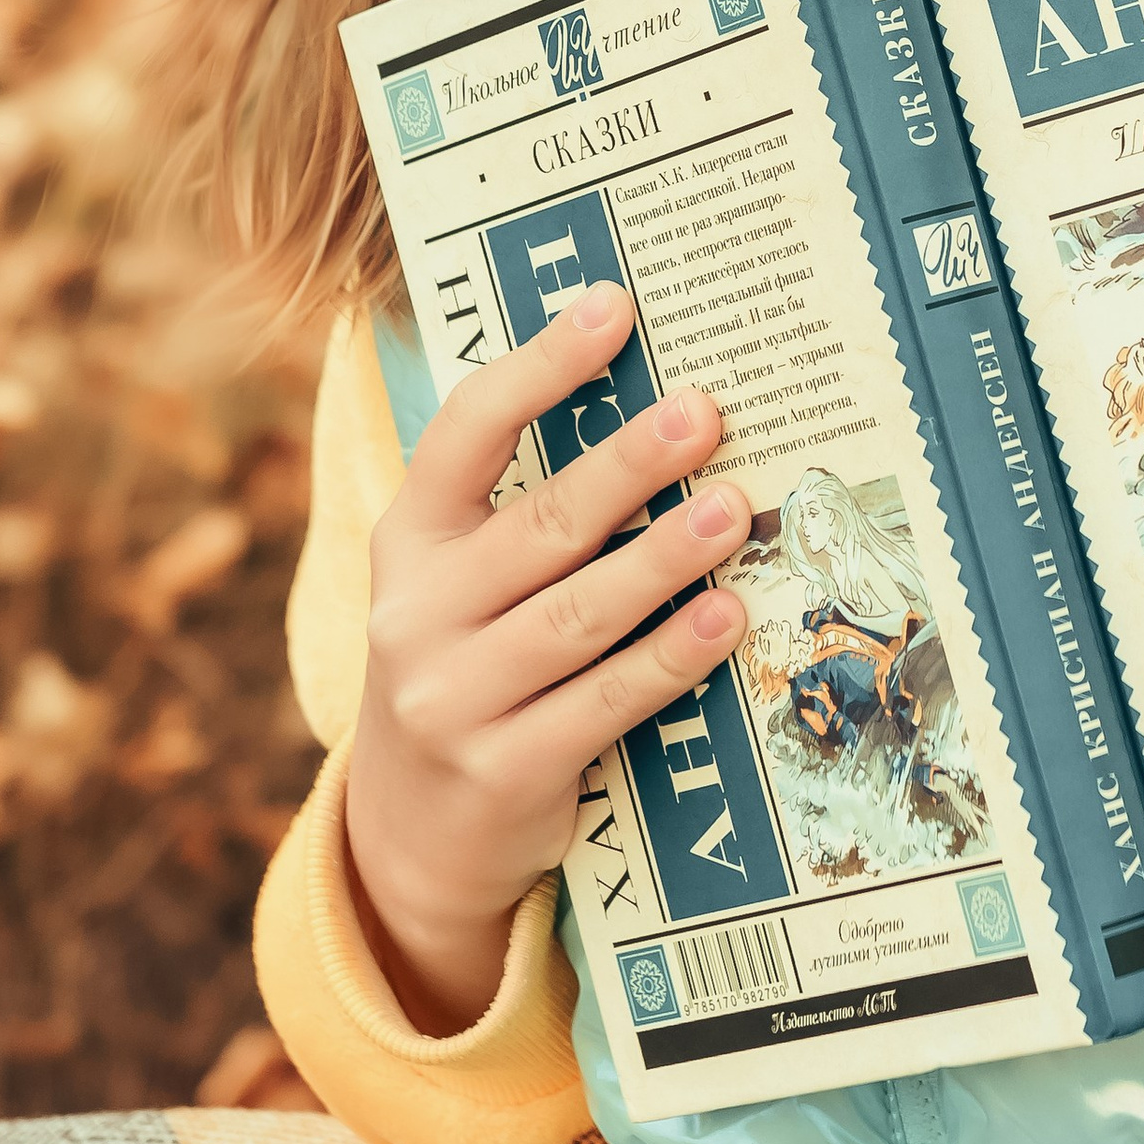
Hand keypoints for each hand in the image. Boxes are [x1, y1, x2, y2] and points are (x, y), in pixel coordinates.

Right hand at [345, 284, 747, 1031]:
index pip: (463, 432)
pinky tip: (726, 618)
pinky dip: (669, 658)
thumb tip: (655, 412)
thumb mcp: (461, 584)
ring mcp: (453, 698)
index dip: (539, 366)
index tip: (615, 308)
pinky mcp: (505, 770)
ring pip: (576, 614)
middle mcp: (416, 614)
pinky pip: (604, 700)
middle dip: (628, 464)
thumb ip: (526, 511)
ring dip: (662, 559)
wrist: (412, 835)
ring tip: (736, 510)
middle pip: (539, 525)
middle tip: (706, 413)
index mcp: (407, 541)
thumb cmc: (470, 667)